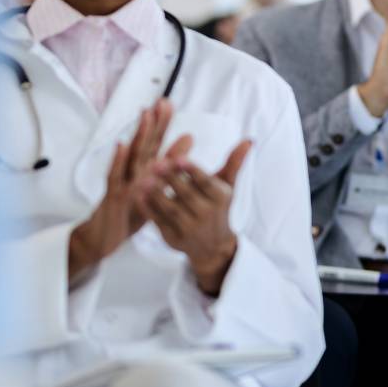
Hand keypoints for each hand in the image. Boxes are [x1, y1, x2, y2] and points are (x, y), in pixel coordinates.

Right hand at [69, 99, 190, 282]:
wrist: (104, 237)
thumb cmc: (131, 210)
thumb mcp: (155, 187)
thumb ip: (170, 162)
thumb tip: (189, 137)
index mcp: (145, 170)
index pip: (155, 143)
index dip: (162, 124)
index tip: (168, 104)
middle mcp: (133, 172)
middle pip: (145, 144)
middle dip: (153, 123)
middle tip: (161, 102)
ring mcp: (123, 182)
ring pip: (132, 156)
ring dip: (139, 135)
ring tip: (145, 115)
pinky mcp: (114, 196)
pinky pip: (115, 177)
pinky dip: (117, 161)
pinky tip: (120, 145)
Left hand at [139, 140, 252, 296]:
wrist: (212, 246)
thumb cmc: (217, 207)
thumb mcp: (227, 185)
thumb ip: (234, 162)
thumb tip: (249, 140)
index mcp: (220, 198)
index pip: (206, 182)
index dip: (192, 171)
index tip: (179, 158)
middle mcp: (207, 215)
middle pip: (186, 195)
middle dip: (171, 179)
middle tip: (156, 163)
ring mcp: (190, 229)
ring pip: (171, 209)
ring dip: (157, 195)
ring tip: (143, 180)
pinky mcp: (173, 239)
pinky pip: (159, 222)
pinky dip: (148, 209)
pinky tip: (138, 196)